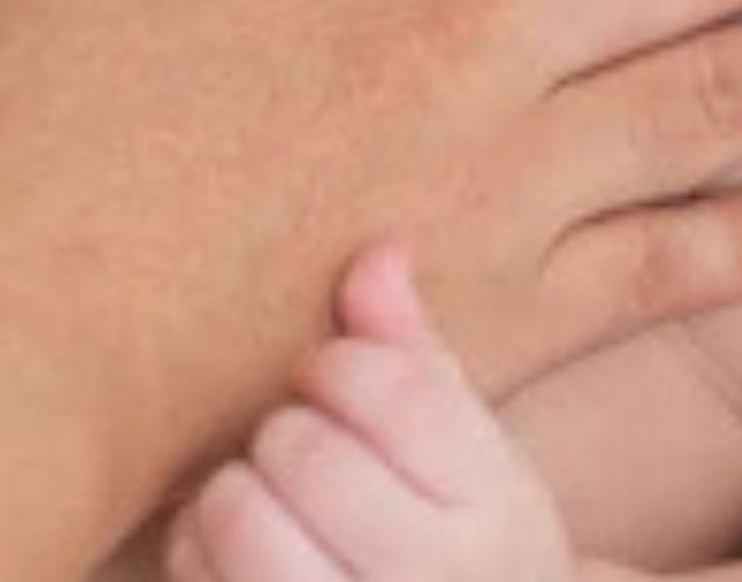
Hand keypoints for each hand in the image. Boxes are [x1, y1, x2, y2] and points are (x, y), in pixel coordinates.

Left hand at [165, 244, 578, 581]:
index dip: (341, 362)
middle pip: (309, 454)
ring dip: (232, 486)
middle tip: (300, 436)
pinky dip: (196, 545)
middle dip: (287, 426)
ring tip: (262, 488)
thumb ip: (416, 351)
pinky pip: (201, 577)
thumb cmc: (465, 535)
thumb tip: (378, 250)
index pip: (398, 393)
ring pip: (240, 520)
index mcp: (488, 504)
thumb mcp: (472, 449)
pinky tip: (232, 543)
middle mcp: (426, 578)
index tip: (331, 369)